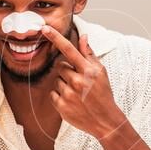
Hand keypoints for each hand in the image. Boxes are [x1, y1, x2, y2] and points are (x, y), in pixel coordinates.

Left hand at [40, 24, 124, 138]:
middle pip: (60, 67)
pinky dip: (59, 96)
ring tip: (77, 94)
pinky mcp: (62, 106)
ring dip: (64, 84)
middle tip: (79, 82)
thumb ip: (89, 54)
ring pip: (57, 80)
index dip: (56, 38)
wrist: (105, 121)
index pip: (69, 50)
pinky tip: (72, 101)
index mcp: (88, 70)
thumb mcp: (101, 72)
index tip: (44, 28)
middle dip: (67, 72)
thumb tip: (83, 36)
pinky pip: (53, 93)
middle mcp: (78, 81)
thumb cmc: (103, 94)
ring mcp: (69, 94)